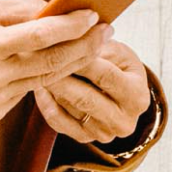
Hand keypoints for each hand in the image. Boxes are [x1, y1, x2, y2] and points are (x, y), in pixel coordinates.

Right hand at [0, 0, 112, 122]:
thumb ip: (17, 8)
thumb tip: (54, 7)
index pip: (38, 37)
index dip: (70, 27)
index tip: (92, 15)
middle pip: (51, 63)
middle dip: (84, 45)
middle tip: (106, 29)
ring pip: (47, 79)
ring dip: (74, 60)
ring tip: (93, 41)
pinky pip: (30, 89)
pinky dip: (47, 73)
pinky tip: (59, 59)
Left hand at [31, 38, 149, 144]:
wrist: (118, 93)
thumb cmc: (117, 65)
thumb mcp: (118, 51)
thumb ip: (100, 46)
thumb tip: (77, 34)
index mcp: (137, 97)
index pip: (106, 76)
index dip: (82, 58)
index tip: (60, 41)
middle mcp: (123, 122)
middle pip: (85, 97)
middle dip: (61, 74)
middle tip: (38, 55)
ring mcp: (103, 133)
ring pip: (68, 107)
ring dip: (50, 85)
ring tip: (35, 65)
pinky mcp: (84, 138)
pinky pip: (57, 120)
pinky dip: (45, 101)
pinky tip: (38, 83)